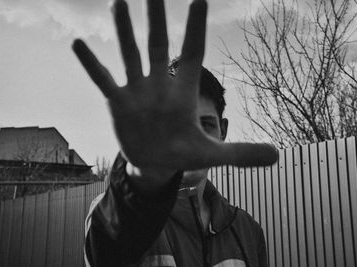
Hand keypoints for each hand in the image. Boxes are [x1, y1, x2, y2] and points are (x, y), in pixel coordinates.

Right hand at [72, 0, 277, 172]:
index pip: (192, 52)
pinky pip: (103, 79)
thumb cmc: (183, 154)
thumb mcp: (214, 156)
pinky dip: (91, 64)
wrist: (156, 165)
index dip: (195, 27)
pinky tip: (78, 43)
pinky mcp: (118, 104)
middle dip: (156, 18)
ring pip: (130, 55)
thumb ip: (242, 152)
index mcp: (183, 92)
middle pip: (158, 45)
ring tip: (120, 2)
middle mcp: (159, 85)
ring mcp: (137, 92)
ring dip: (124, 31)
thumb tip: (278, 155)